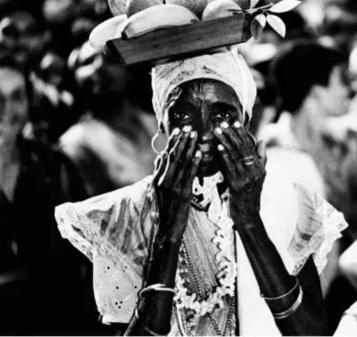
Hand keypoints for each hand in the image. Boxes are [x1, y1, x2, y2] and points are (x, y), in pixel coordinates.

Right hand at [155, 126, 200, 242]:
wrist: (168, 230)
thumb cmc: (166, 210)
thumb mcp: (159, 191)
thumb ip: (160, 173)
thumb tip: (160, 157)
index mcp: (157, 179)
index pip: (165, 156)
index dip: (172, 142)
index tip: (179, 130)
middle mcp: (163, 180)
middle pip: (173, 156)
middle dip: (181, 140)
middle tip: (188, 127)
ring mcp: (172, 187)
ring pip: (181, 162)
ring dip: (189, 147)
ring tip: (195, 135)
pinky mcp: (183, 193)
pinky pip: (189, 174)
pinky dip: (194, 162)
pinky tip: (199, 153)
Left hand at [213, 121, 266, 226]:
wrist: (248, 216)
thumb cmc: (250, 196)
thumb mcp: (259, 177)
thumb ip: (261, 159)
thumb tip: (262, 140)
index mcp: (261, 168)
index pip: (251, 146)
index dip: (242, 134)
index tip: (235, 123)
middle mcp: (256, 172)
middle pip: (243, 148)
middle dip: (232, 134)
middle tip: (222, 123)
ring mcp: (247, 178)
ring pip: (235, 155)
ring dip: (225, 141)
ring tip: (217, 131)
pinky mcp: (237, 185)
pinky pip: (229, 167)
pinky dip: (224, 155)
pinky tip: (218, 147)